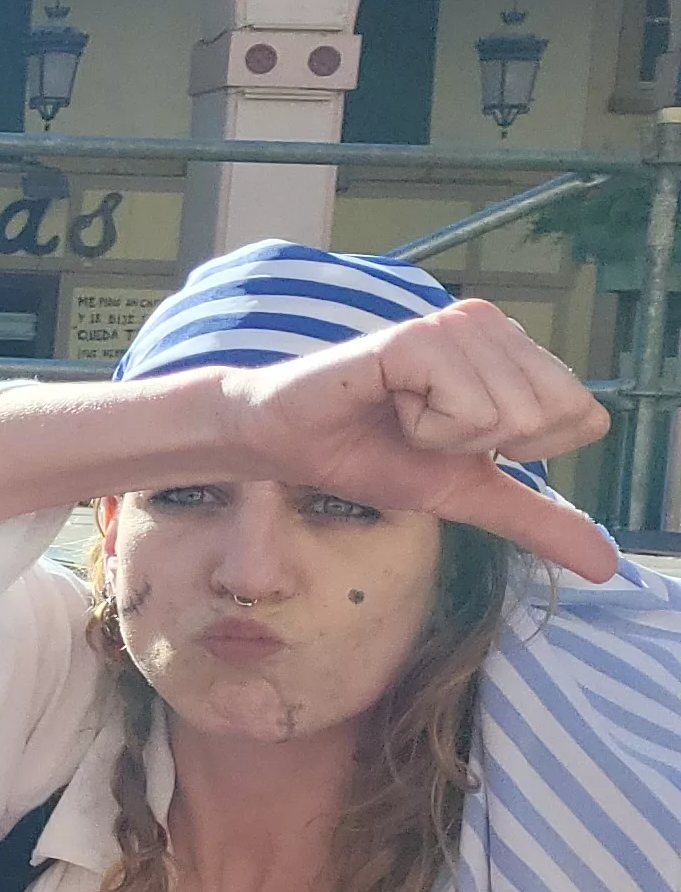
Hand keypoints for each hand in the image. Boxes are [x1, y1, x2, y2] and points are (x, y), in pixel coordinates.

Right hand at [219, 297, 616, 580]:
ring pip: (509, 415)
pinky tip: (387, 405)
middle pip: (550, 416)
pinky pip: (466, 408)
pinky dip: (425, 429)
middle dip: (484, 446)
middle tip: (425, 428)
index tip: (454, 436)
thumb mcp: (465, 492)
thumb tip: (605, 567)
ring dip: (447, 438)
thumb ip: (534, 518)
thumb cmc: (368, 454)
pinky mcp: (419, 337)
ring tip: (401, 416)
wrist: (285, 445)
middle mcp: (491, 324)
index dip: (521, 448)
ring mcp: (455, 325)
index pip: (582, 415)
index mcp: (514, 350)